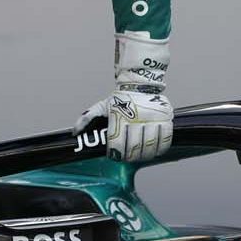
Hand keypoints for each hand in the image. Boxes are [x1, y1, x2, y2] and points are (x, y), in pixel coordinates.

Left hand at [72, 32, 172, 161]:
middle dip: (130, 157)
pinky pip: (165, 139)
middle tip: (128, 157)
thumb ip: (87, 119)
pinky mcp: (165, 118)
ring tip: (141, 155)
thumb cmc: (120, 98)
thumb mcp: (101, 106)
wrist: (140, 82)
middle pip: (134, 148)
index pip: (117, 144)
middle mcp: (136, 118)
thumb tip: (75, 132)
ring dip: (145, 155)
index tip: (115, 155)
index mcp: (119, 117)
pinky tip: (155, 150)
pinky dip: (160, 148)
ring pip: (150, 146)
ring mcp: (152, 118)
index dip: (116, 154)